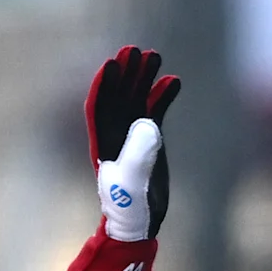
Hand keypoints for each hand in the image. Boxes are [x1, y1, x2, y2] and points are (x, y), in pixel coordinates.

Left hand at [86, 45, 178, 241]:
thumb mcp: (132, 180)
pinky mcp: (150, 139)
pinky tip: (173, 80)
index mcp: (103, 142)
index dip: (103, 85)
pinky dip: (162, 96)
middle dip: (124, 73)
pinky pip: (154, 111)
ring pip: (136, 99)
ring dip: (143, 78)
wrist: (141, 220)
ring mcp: (133, 135)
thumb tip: (148, 122)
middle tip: (133, 50)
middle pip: (117, 96)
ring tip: (154, 55)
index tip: (110, 64)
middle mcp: (115, 134)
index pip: (99, 107)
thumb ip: (138, 152)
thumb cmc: (129, 204)